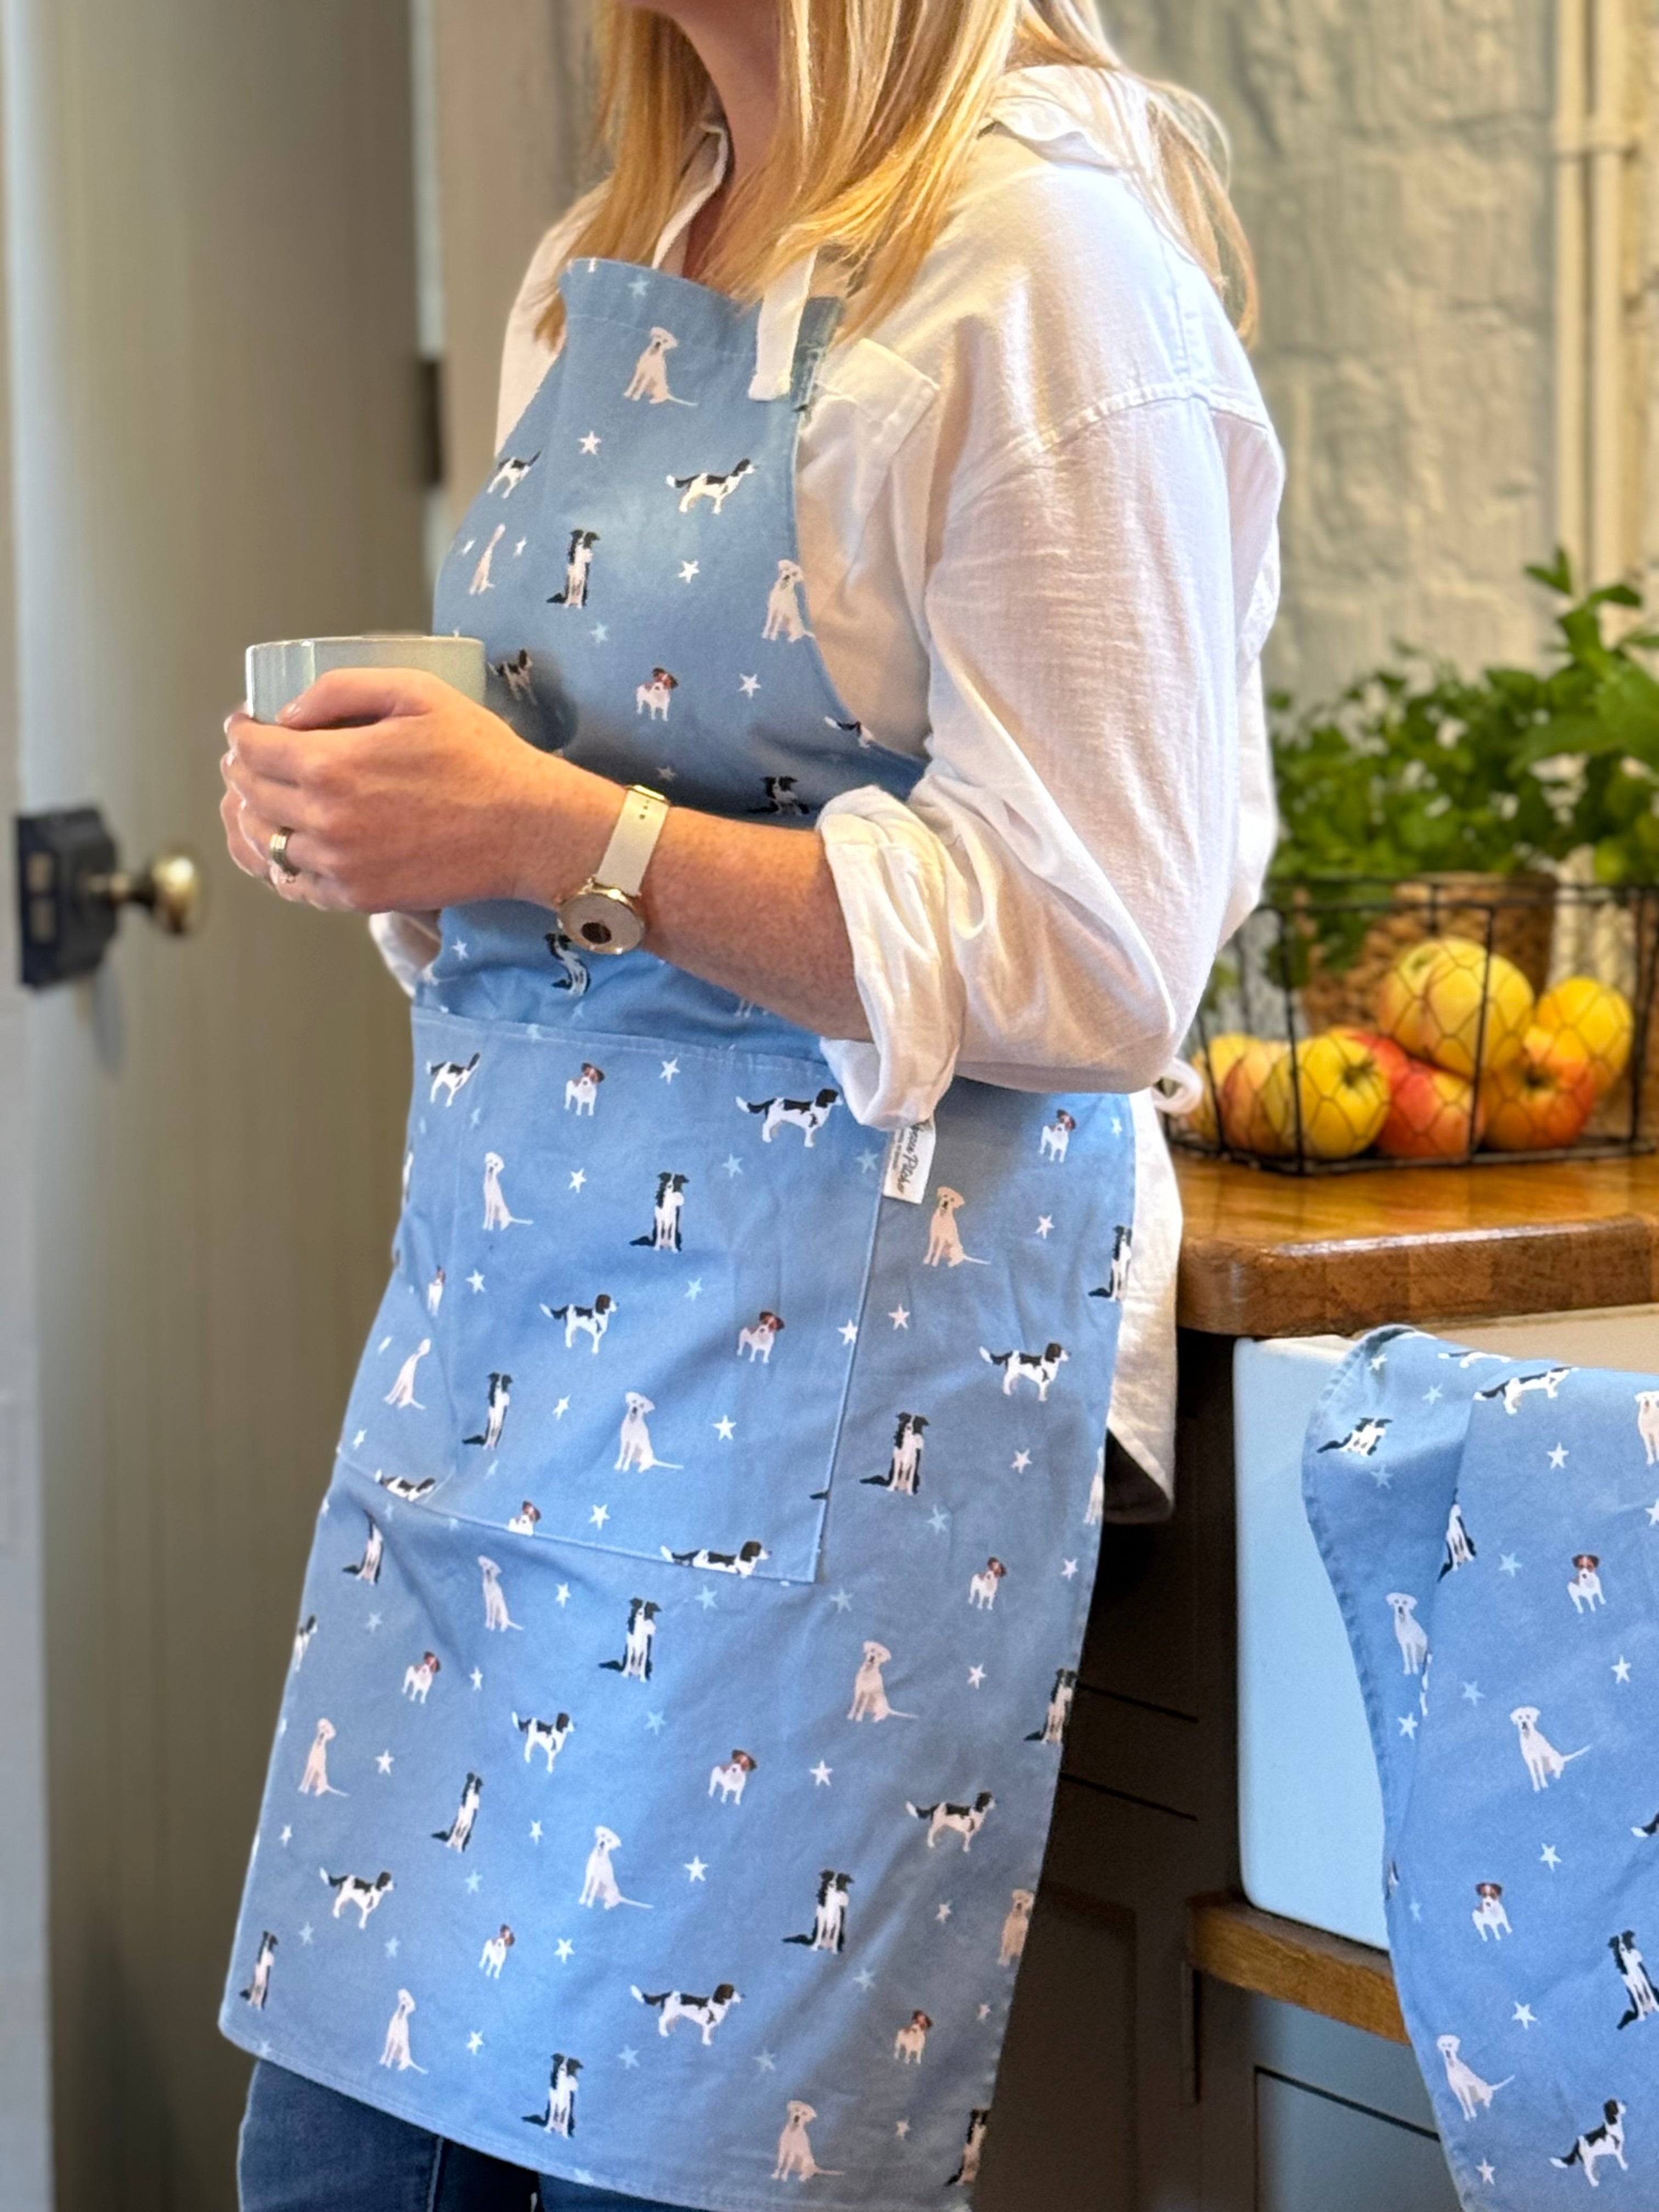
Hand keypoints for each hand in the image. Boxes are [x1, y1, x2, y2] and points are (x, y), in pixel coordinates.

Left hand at [219, 667, 612, 911]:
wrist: (528, 828)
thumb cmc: (481, 756)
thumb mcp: (417, 692)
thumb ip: (342, 689)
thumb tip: (286, 714)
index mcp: (331, 766)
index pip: (252, 749)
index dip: (241, 732)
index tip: (245, 724)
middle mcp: (325, 820)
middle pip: (249, 795)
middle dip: (240, 770)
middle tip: (248, 757)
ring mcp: (339, 865)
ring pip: (264, 843)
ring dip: (250, 818)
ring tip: (256, 801)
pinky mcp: (359, 896)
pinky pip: (294, 885)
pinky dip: (278, 864)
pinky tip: (284, 847)